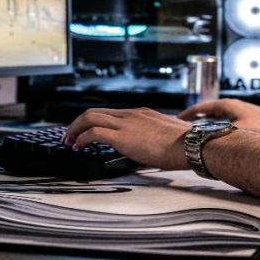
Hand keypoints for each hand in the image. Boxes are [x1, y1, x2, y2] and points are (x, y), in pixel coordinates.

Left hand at [65, 108, 190, 170]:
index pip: (111, 114)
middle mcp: (130, 114)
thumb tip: (152, 148)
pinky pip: (93, 133)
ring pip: (89, 117)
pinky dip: (81, 138)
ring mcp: (125, 123)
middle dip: (77, 123)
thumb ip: (154, 138)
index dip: (95, 123)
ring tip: (69, 141)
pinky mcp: (122, 136)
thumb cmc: (184, 145)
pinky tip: (78, 147)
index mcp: (140, 114)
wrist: (190, 145)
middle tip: (70, 136)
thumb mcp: (165, 136)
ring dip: (75, 129)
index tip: (88, 133)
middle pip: (94, 111)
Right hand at [179, 99, 259, 134]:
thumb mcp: (238, 133)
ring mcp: (240, 113)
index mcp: (227, 105)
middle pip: (207, 112)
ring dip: (205, 125)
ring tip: (195, 135)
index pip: (200, 108)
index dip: (186, 115)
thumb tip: (202, 146)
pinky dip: (216, 130)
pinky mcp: (247, 121)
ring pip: (216, 119)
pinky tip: (216, 141)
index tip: (174, 121)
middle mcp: (232, 107)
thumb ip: (219, 139)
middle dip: (193, 120)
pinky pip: (224, 125)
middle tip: (180, 129)